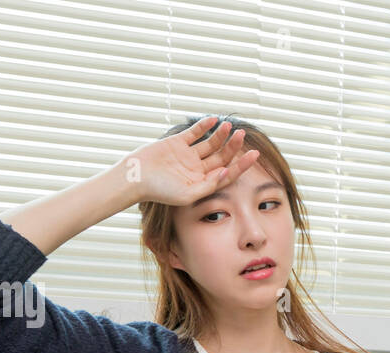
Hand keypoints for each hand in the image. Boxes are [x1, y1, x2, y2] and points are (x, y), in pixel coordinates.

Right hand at [122, 115, 262, 206]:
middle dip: (232, 146)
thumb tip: (227, 173)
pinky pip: (195, 133)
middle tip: (242, 135)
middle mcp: (198, 169)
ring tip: (230, 126)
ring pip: (210, 143)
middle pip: (222, 156)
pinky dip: (204, 126)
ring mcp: (188, 155)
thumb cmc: (160, 191)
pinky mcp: (177, 143)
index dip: (242, 165)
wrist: (135, 178)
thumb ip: (208, 185)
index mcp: (203, 183)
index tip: (254, 155)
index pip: (228, 173)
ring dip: (220, 135)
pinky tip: (214, 120)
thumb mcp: (187, 194)